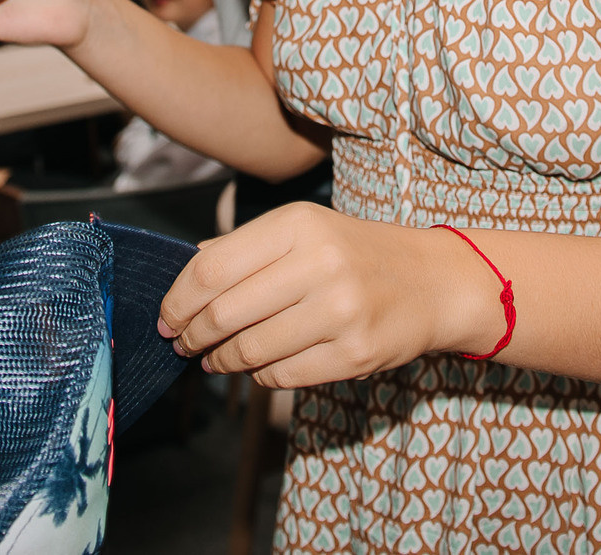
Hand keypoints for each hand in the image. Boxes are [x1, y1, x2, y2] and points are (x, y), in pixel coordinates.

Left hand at [156, 204, 496, 388]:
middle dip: (191, 335)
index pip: (211, 269)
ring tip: (215, 359)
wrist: (435, 281)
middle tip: (182, 344)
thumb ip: (244, 249)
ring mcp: (340, 311)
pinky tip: (259, 366)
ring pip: (249, 350)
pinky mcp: (355, 354)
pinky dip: (260, 375)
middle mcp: (320, 263)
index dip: (177, 300)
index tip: (166, 317)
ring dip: (221, 361)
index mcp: (298, 224)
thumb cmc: (356, 253)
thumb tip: (182, 276)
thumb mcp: (304, 230)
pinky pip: (281, 376)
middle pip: (223, 313)